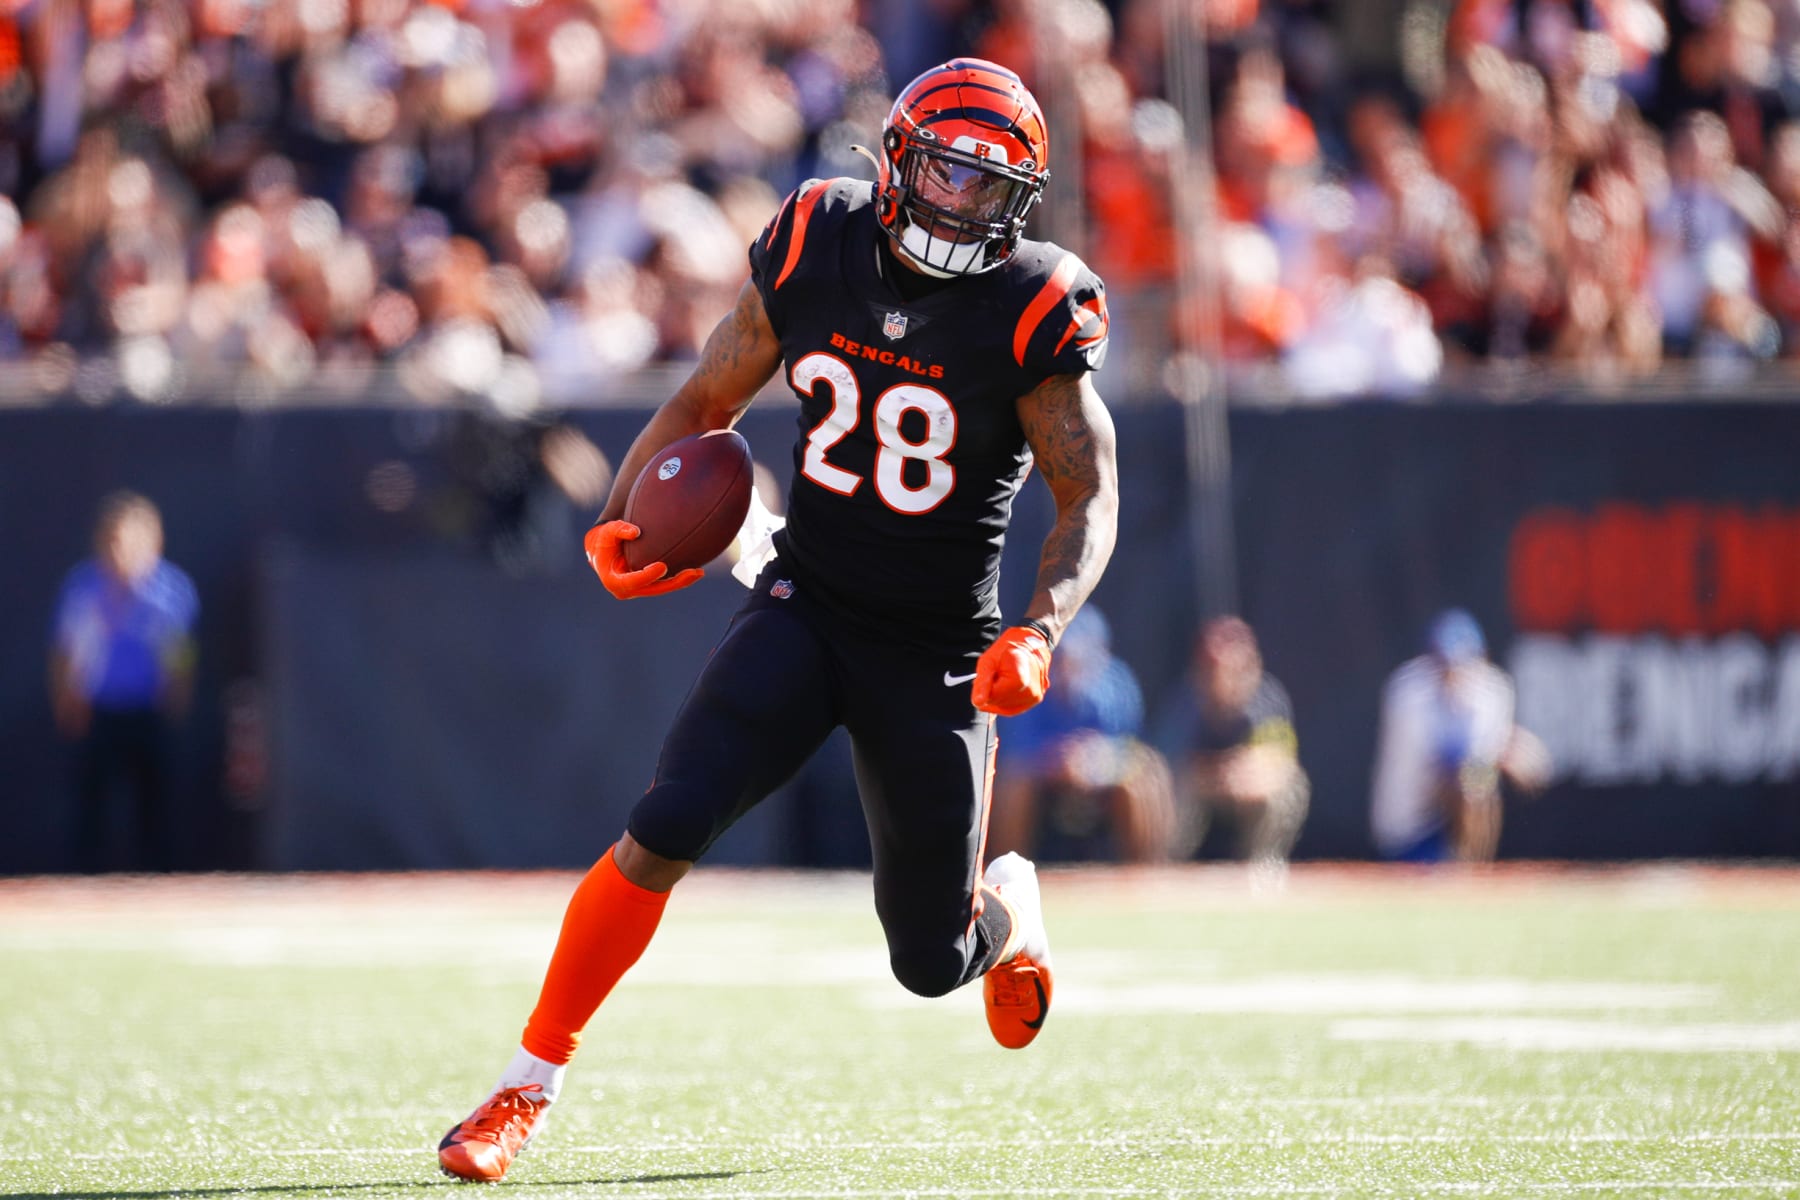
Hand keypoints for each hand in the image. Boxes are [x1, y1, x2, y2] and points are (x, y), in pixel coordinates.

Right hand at [584, 521, 702, 599]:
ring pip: (662, 588)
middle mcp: (627, 589)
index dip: (647, 576)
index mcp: (614, 581)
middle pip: (653, 589)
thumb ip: (618, 529)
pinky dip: (678, 577)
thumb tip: (636, 532)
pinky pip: (664, 583)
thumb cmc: (604, 539)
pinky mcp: (647, 584)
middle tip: (693, 572)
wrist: (602, 548)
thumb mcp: (607, 531)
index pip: (632, 582)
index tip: (662, 566)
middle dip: (674, 583)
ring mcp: (639, 588)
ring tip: (699, 572)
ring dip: (681, 582)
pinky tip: (695, 569)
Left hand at [971, 625, 1051, 715]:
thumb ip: (982, 683)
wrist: (1029, 642)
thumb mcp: (988, 661)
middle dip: (992, 692)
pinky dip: (1006, 699)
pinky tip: (1008, 685)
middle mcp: (1030, 693)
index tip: (991, 673)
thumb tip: (977, 703)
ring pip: (1004, 707)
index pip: (989, 698)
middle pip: (997, 703)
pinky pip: (1013, 707)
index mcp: (1019, 682)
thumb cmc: (1005, 650)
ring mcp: (1035, 697)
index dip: (984, 687)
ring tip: (1005, 678)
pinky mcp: (1036, 699)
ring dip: (999, 696)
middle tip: (998, 673)